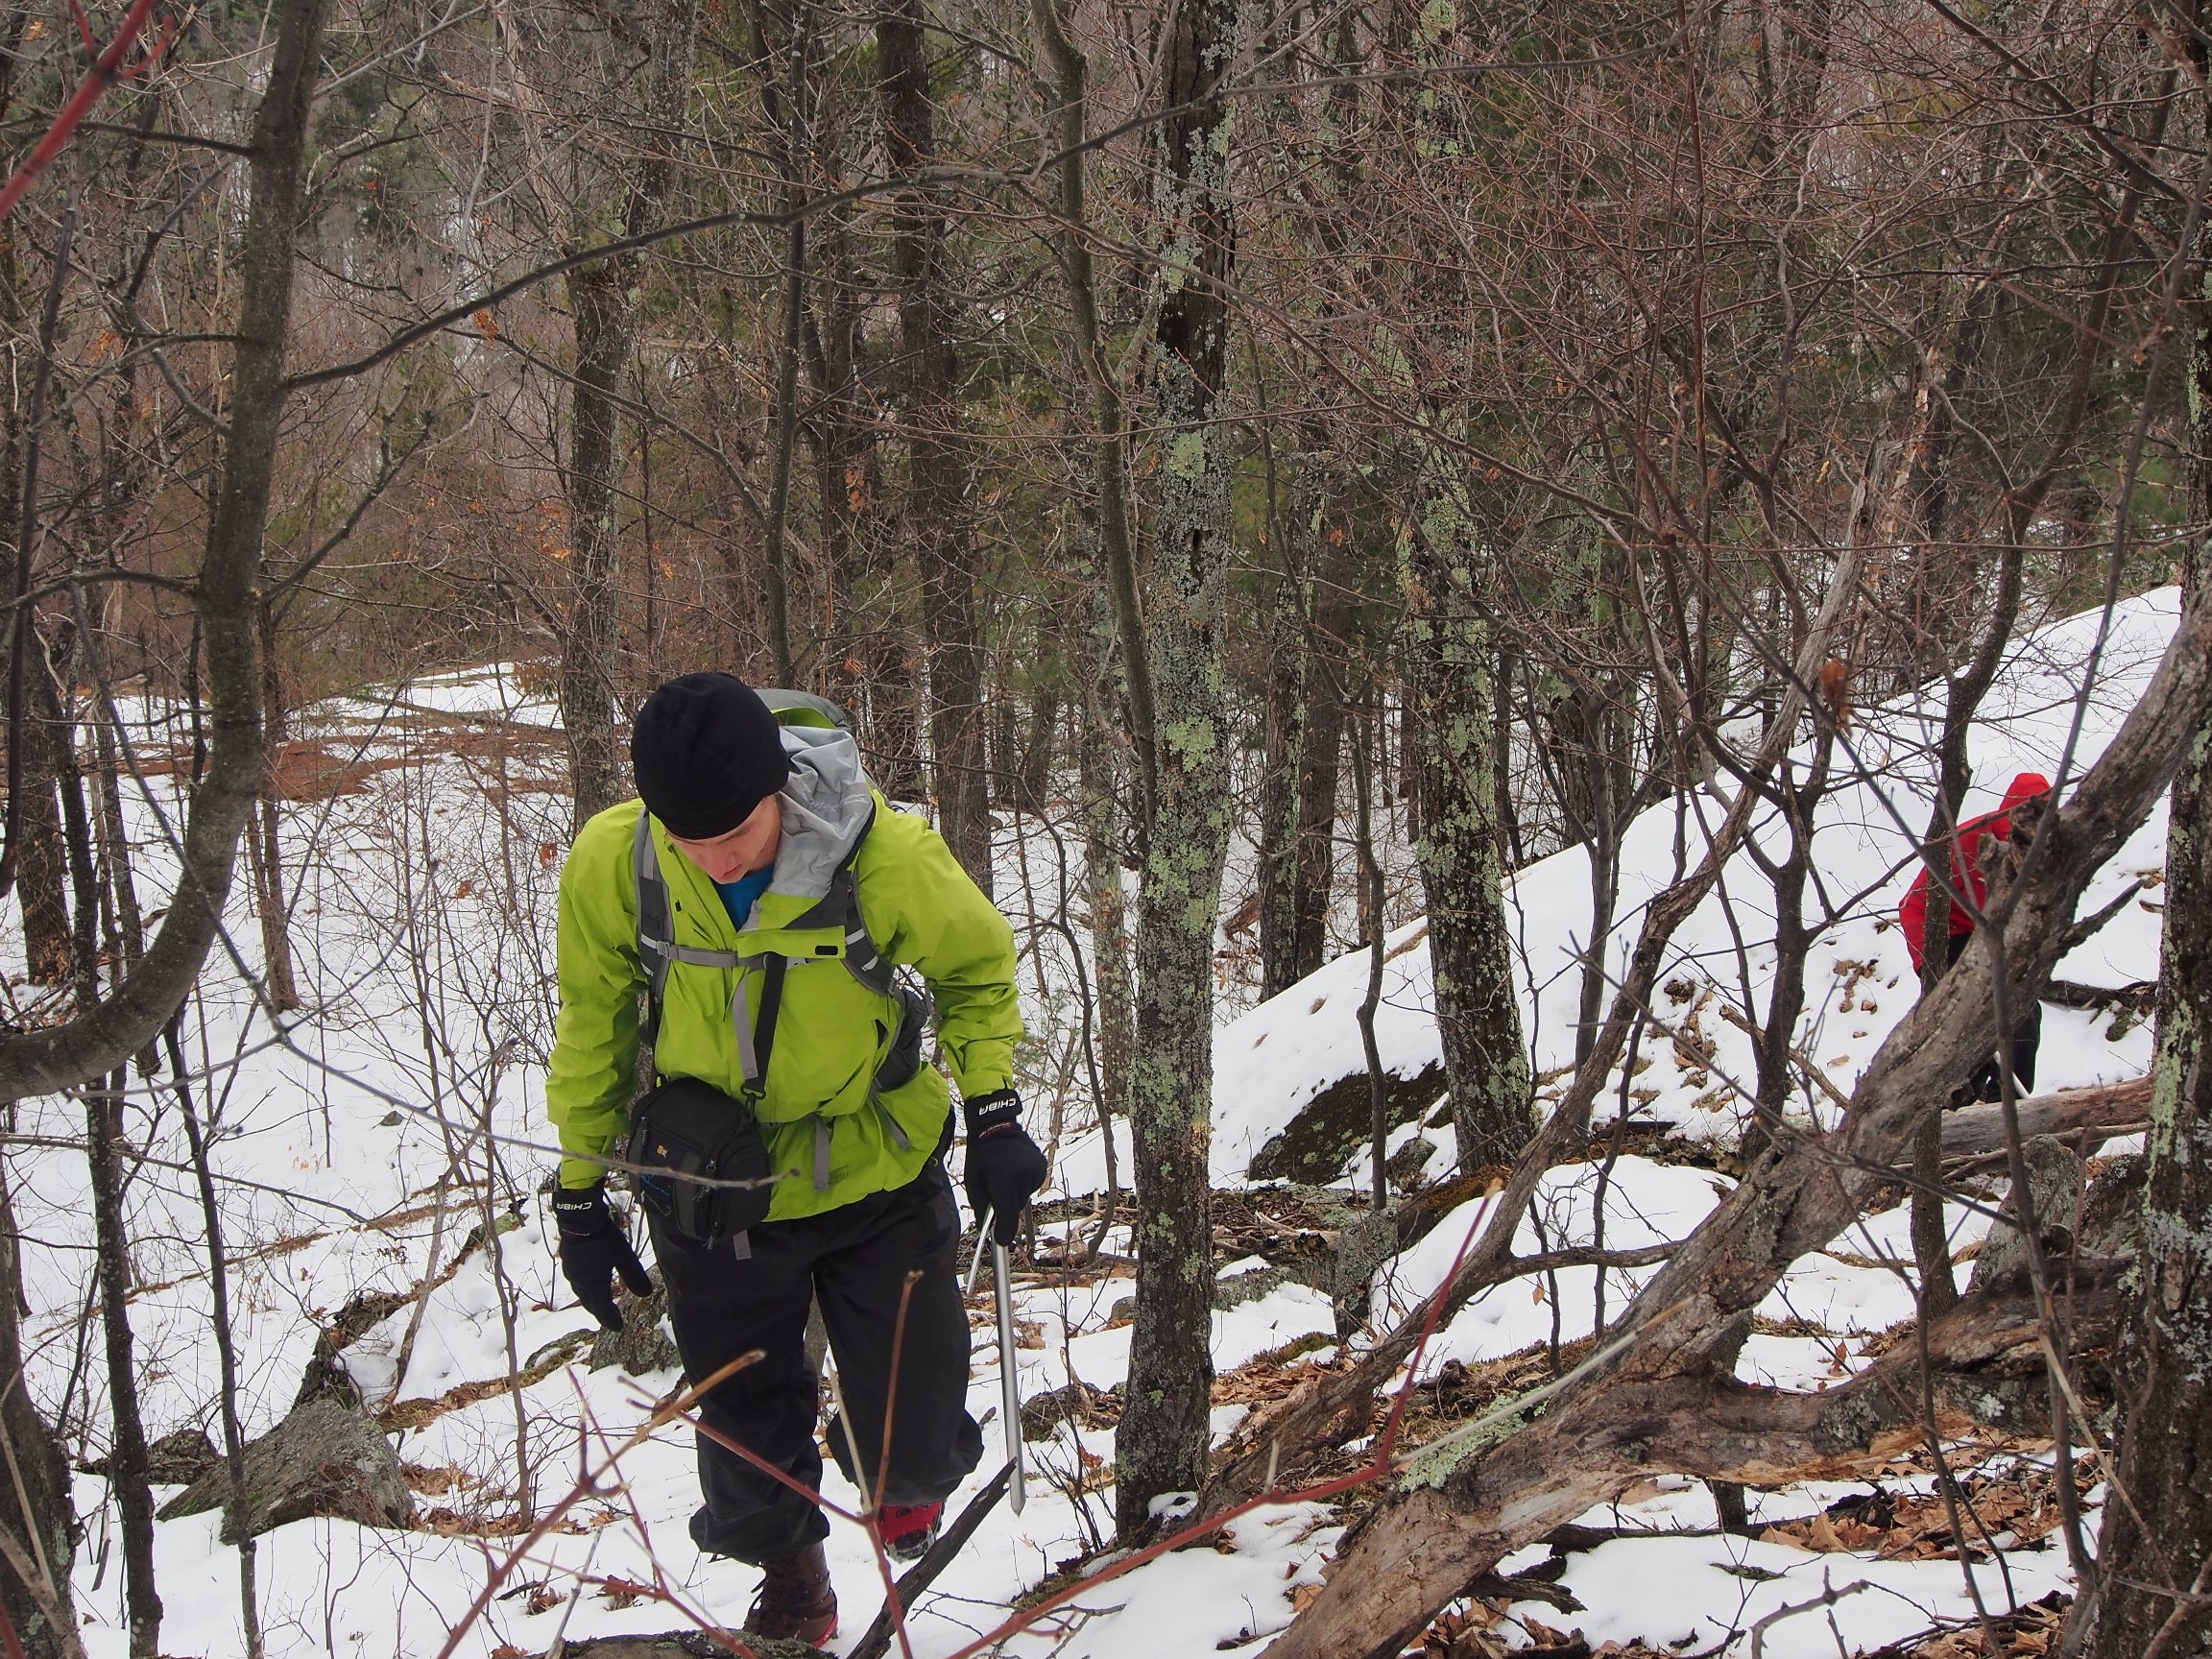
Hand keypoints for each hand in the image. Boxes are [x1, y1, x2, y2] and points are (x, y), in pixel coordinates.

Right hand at [552, 1185, 651, 1330]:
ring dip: (592, 1300)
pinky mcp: (568, 1263)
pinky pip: (577, 1283)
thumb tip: (646, 1294)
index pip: (603, 1310)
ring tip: (600, 1302)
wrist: (578, 1219)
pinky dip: (586, 1288)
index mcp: (594, 1285)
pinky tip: (589, 1282)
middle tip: (610, 1317)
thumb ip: (634, 1276)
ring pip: (582, 1294)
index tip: (619, 1327)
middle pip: (591, 1304)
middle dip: (601, 1312)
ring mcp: (572, 1273)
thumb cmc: (603, 1238)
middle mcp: (580, 1283)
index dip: (611, 1320)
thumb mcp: (623, 1256)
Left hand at [962, 1090, 1047, 1247]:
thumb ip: (980, 1205)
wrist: (997, 1127)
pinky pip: (1030, 1187)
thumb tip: (986, 1228)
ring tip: (1004, 1177)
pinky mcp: (1041, 1168)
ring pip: (1023, 1198)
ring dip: (1013, 1195)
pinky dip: (1022, 1186)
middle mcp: (1022, 1177)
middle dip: (1005, 1208)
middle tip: (995, 1194)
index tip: (1000, 1242)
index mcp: (1003, 1180)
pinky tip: (1014, 1171)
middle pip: (1015, 1208)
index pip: (1007, 1215)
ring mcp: (1034, 1172)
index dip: (1003, 1232)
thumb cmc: (981, 1155)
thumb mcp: (973, 1180)